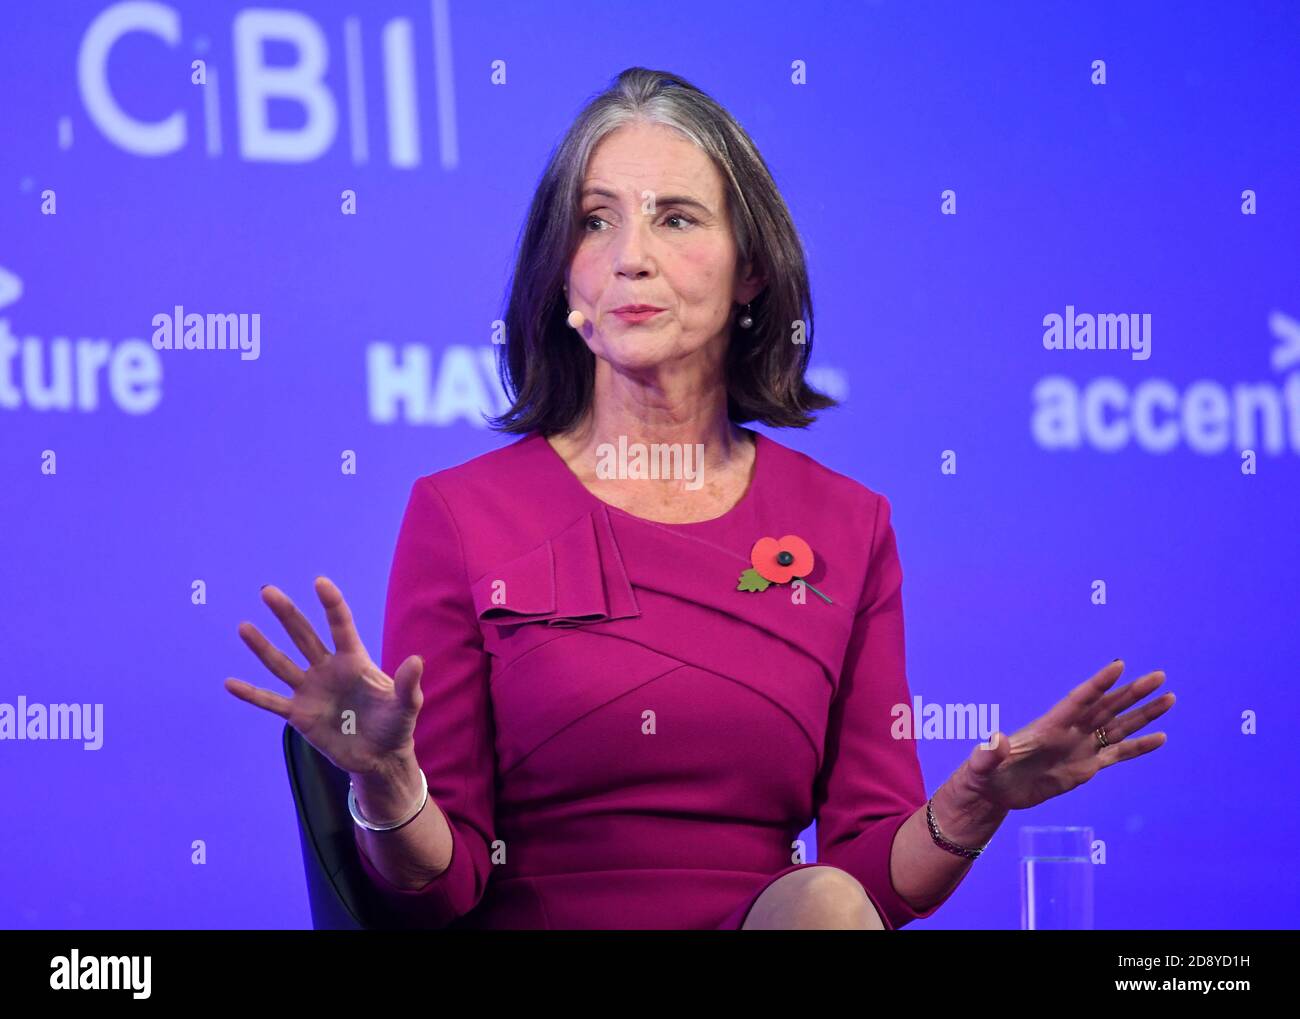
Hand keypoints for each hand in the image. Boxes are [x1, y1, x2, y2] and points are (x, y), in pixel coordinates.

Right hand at [224, 577, 423, 777]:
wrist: (379, 757)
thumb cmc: (396, 725)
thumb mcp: (407, 705)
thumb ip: (407, 684)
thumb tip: (416, 660)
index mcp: (355, 661)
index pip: (341, 626)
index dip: (331, 604)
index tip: (319, 582)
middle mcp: (328, 669)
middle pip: (304, 636)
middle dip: (287, 614)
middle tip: (268, 591)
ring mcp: (311, 690)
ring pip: (282, 664)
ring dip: (262, 647)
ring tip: (244, 626)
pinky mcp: (299, 714)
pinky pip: (271, 702)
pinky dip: (251, 694)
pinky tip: (230, 683)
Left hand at [959, 659, 1173, 811]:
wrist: (994, 793)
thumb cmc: (985, 774)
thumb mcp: (982, 765)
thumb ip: (989, 753)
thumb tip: (995, 741)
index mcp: (1048, 726)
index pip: (1079, 700)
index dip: (1099, 684)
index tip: (1119, 665)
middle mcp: (1069, 732)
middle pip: (1107, 707)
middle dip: (1133, 692)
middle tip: (1159, 675)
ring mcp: (1080, 748)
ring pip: (1118, 726)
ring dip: (1143, 714)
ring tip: (1169, 698)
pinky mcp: (1086, 768)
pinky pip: (1118, 754)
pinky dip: (1139, 747)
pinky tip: (1160, 737)